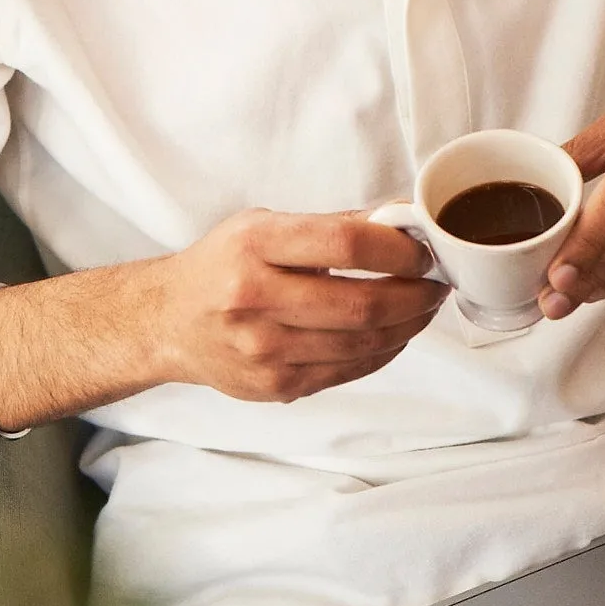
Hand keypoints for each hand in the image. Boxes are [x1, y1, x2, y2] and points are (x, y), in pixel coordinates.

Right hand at [158, 206, 448, 400]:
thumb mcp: (264, 226)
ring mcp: (265, 350)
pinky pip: (349, 370)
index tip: (424, 250)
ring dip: (407, 325)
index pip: (346, 244)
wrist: (168, 321)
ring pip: (362, 343)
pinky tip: (394, 333)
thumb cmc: (221, 265)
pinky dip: (383, 351)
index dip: (398, 250)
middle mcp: (255, 298)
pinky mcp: (276, 386)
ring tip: (423, 306)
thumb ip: (332, 225)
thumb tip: (401, 219)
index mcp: (255, 245)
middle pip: (361, 303)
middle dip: (415, 294)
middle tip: (437, 282)